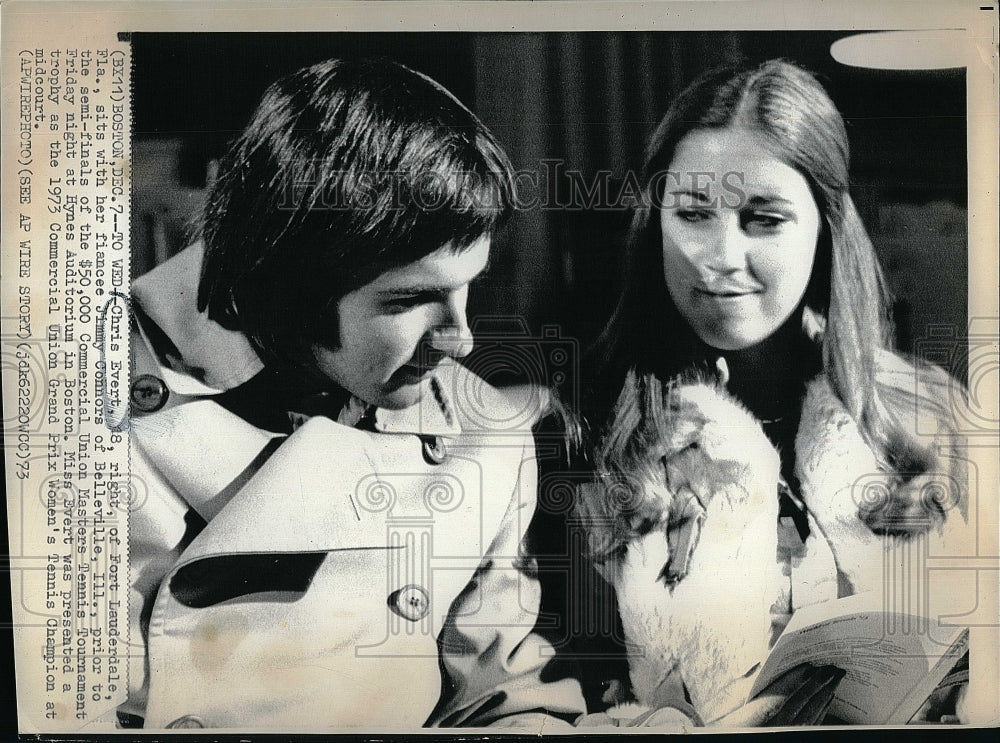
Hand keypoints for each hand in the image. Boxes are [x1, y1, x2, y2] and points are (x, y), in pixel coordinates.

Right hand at [709, 663, 845, 726]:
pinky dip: (823, 709)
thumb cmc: (738, 727)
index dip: (803, 678)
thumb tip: (761, 665)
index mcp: (767, 717)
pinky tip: (827, 701)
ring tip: (834, 680)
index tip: (812, 665)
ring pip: (815, 712)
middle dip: (822, 683)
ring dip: (826, 694)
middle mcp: (783, 726)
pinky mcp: (799, 736)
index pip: (789, 693)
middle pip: (807, 701)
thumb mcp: (735, 707)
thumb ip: (749, 686)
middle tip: (834, 668)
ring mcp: (793, 732)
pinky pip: (815, 723)